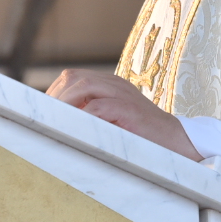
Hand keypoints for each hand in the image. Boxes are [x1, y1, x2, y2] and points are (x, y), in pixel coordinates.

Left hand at [46, 69, 203, 160]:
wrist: (179, 144)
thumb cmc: (144, 137)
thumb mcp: (115, 122)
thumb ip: (92, 117)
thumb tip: (58, 126)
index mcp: (110, 85)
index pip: (73, 77)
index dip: (54, 93)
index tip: (42, 112)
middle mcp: (116, 85)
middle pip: (74, 78)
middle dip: (54, 97)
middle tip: (41, 119)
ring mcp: (123, 95)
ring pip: (83, 88)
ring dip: (63, 105)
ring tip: (51, 122)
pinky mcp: (130, 110)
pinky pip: (99, 108)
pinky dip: (82, 117)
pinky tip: (72, 130)